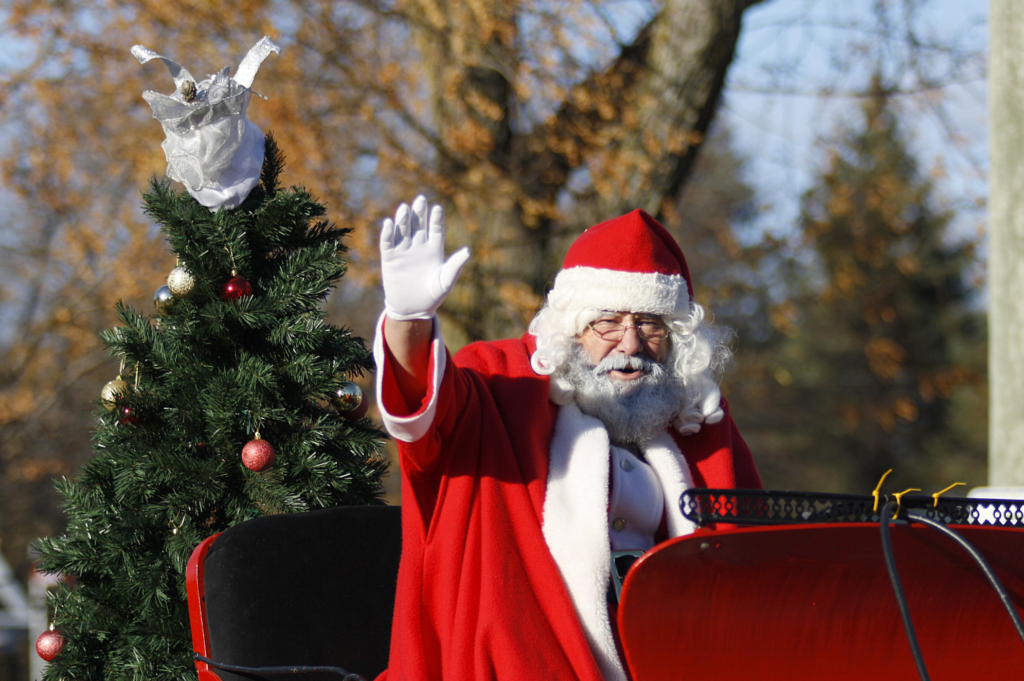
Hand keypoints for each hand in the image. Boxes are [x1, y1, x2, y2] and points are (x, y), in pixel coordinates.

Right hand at [380, 195, 469, 320]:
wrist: (413, 309)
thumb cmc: (433, 296)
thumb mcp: (446, 281)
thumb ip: (455, 266)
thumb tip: (467, 251)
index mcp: (434, 249)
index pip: (436, 229)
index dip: (436, 219)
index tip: (437, 208)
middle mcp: (419, 246)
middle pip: (419, 224)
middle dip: (419, 212)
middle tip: (420, 200)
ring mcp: (404, 251)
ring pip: (403, 230)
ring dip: (403, 219)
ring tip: (405, 208)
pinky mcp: (390, 258)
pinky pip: (387, 243)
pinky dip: (387, 233)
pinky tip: (389, 224)